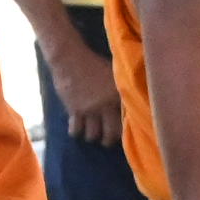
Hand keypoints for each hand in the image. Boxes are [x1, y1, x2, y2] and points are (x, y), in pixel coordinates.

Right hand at [41, 16, 125, 147]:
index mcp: (117, 95)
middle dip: (108, 140)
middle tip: (107, 141)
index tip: (125, 134)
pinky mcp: (74, 110)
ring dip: (92, 136)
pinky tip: (77, 131)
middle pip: (110, 133)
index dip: (126, 130)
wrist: (69, 57)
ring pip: (92, 134)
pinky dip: (76, 132)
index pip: (125, 119)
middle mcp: (105, 105)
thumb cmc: (93, 62)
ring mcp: (89, 109)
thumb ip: (120, 86)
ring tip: (92, 136)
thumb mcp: (112, 73)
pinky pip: (75, 129)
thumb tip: (130, 95)